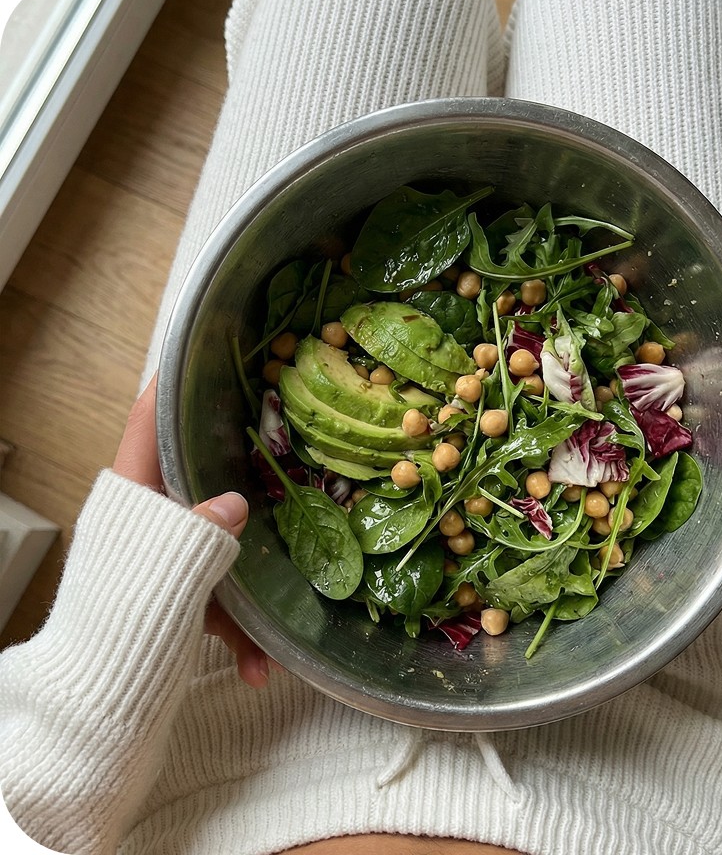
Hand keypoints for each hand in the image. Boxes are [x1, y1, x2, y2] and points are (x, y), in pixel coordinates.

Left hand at [113, 374, 270, 688]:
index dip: (168, 384)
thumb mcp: (160, 569)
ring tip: (293, 562)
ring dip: (256, 566)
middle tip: (279, 429)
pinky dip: (243, 634)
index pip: (145, 422)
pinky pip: (223, 602)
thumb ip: (195, 532)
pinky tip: (261, 668)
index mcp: (133, 498)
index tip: (200, 352)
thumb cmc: (116, 628)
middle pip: (195, 472)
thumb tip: (233, 506)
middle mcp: (153, 519)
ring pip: (222, 539)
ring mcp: (171, 555)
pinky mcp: (185, 593)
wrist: (97, 701)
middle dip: (238, 460)